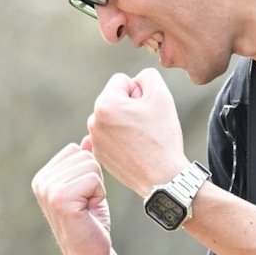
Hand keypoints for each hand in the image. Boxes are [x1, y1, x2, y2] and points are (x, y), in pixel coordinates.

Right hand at [32, 139, 113, 254]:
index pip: (75, 149)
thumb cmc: (91, 223)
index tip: (83, 196)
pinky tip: (89, 212)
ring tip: (87, 208)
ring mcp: (48, 190)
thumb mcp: (87, 187)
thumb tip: (88, 138)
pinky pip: (93, 179)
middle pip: (83, 155)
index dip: (88, 172)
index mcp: (42, 177)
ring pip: (90, 165)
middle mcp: (41, 182)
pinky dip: (98, 195)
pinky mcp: (60, 198)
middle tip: (87, 204)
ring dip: (96, 188)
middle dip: (94, 179)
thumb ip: (83, 163)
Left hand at [86, 69, 185, 196]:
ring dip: (125, 121)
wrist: (162, 178)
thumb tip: (135, 81)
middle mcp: (93, 121)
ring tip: (141, 138)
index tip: (147, 110)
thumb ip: (147, 76)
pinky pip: (110, 135)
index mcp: (105, 104)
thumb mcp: (161, 95)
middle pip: (115, 99)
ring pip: (112, 118)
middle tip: (146, 125)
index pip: (122, 81)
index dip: (139, 91)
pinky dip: (121, 138)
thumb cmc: (162, 137)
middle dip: (130, 106)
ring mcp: (94, 140)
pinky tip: (135, 149)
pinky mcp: (99, 155)